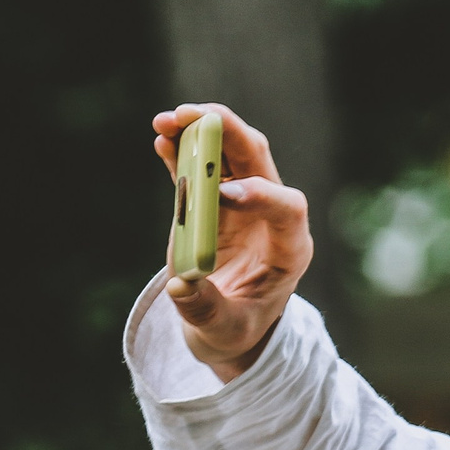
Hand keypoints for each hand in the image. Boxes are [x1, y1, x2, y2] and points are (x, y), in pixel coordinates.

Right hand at [150, 102, 312, 380]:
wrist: (229, 322)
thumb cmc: (236, 329)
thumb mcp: (224, 331)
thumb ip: (206, 310)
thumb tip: (180, 287)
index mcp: (288, 249)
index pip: (288, 209)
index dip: (262, 195)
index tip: (225, 195)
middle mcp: (271, 216)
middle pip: (259, 161)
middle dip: (229, 134)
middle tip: (192, 118)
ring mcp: (244, 202)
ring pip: (231, 152)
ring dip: (202, 130)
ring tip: (166, 122)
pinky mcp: (215, 199)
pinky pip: (203, 165)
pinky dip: (184, 150)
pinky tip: (161, 137)